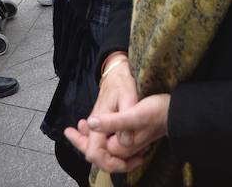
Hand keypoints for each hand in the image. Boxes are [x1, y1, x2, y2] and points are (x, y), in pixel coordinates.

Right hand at [64, 55, 144, 173]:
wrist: (116, 68)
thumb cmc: (122, 81)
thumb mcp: (128, 96)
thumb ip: (125, 118)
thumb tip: (124, 141)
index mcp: (98, 121)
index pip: (94, 152)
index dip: (109, 162)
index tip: (130, 162)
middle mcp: (94, 125)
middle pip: (94, 154)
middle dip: (113, 163)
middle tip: (137, 160)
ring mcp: (96, 124)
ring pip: (96, 148)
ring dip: (112, 156)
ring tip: (136, 157)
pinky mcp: (101, 121)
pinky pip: (99, 140)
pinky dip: (109, 147)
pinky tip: (124, 147)